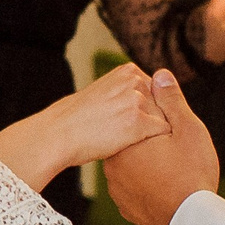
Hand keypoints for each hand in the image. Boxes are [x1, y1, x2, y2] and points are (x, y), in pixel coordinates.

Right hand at [50, 63, 172, 165]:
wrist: (58, 134)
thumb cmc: (76, 120)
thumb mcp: (103, 93)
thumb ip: (126, 93)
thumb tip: (144, 103)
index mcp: (128, 71)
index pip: (157, 91)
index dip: (151, 111)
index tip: (138, 125)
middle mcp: (135, 81)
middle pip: (163, 104)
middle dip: (157, 121)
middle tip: (144, 139)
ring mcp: (137, 101)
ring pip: (165, 119)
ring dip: (158, 134)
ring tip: (148, 148)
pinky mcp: (138, 123)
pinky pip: (163, 133)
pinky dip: (159, 144)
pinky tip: (147, 152)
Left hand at [104, 71, 218, 224]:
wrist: (191, 222)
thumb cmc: (192, 173)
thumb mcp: (187, 129)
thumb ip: (170, 101)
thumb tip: (159, 74)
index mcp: (125, 140)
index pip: (134, 116)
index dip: (157, 117)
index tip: (173, 126)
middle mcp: (113, 163)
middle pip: (131, 141)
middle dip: (150, 140)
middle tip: (176, 149)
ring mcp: (117, 187)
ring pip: (132, 166)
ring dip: (147, 163)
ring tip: (173, 168)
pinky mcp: (125, 206)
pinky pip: (134, 187)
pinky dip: (147, 184)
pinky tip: (165, 185)